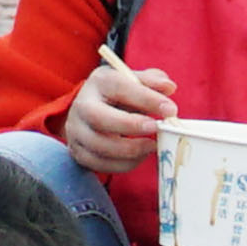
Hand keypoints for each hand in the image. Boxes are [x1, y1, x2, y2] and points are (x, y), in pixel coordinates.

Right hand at [62, 53, 178, 177]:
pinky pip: (100, 164)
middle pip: (99, 118)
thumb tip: (169, 87)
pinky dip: (124, 164)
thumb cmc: (120, 95)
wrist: (91, 110)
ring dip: (130, 150)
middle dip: (131, 125)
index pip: (119, 87)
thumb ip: (152, 81)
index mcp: (99, 82)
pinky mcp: (78, 152)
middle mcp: (82, 105)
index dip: (146, 98)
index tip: (170, 110)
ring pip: (99, 145)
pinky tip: (140, 156)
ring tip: (152, 145)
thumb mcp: (134, 81)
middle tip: (156, 128)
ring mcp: (76, 131)